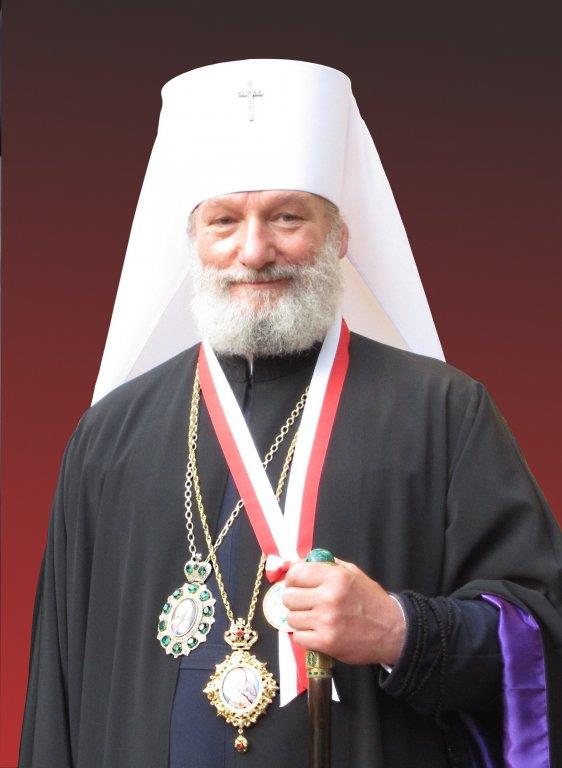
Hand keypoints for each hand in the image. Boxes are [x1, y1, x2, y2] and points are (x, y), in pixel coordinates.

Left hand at [283, 559, 405, 665]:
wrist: (393, 631)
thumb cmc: (370, 600)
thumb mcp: (352, 573)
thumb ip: (326, 565)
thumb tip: (297, 563)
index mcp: (335, 577)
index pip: (295, 573)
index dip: (293, 579)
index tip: (297, 584)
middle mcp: (329, 597)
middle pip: (288, 597)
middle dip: (294, 599)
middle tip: (305, 602)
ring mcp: (327, 621)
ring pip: (291, 618)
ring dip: (299, 619)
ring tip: (313, 618)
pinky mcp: (326, 643)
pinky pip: (298, 637)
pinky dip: (305, 636)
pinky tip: (317, 631)